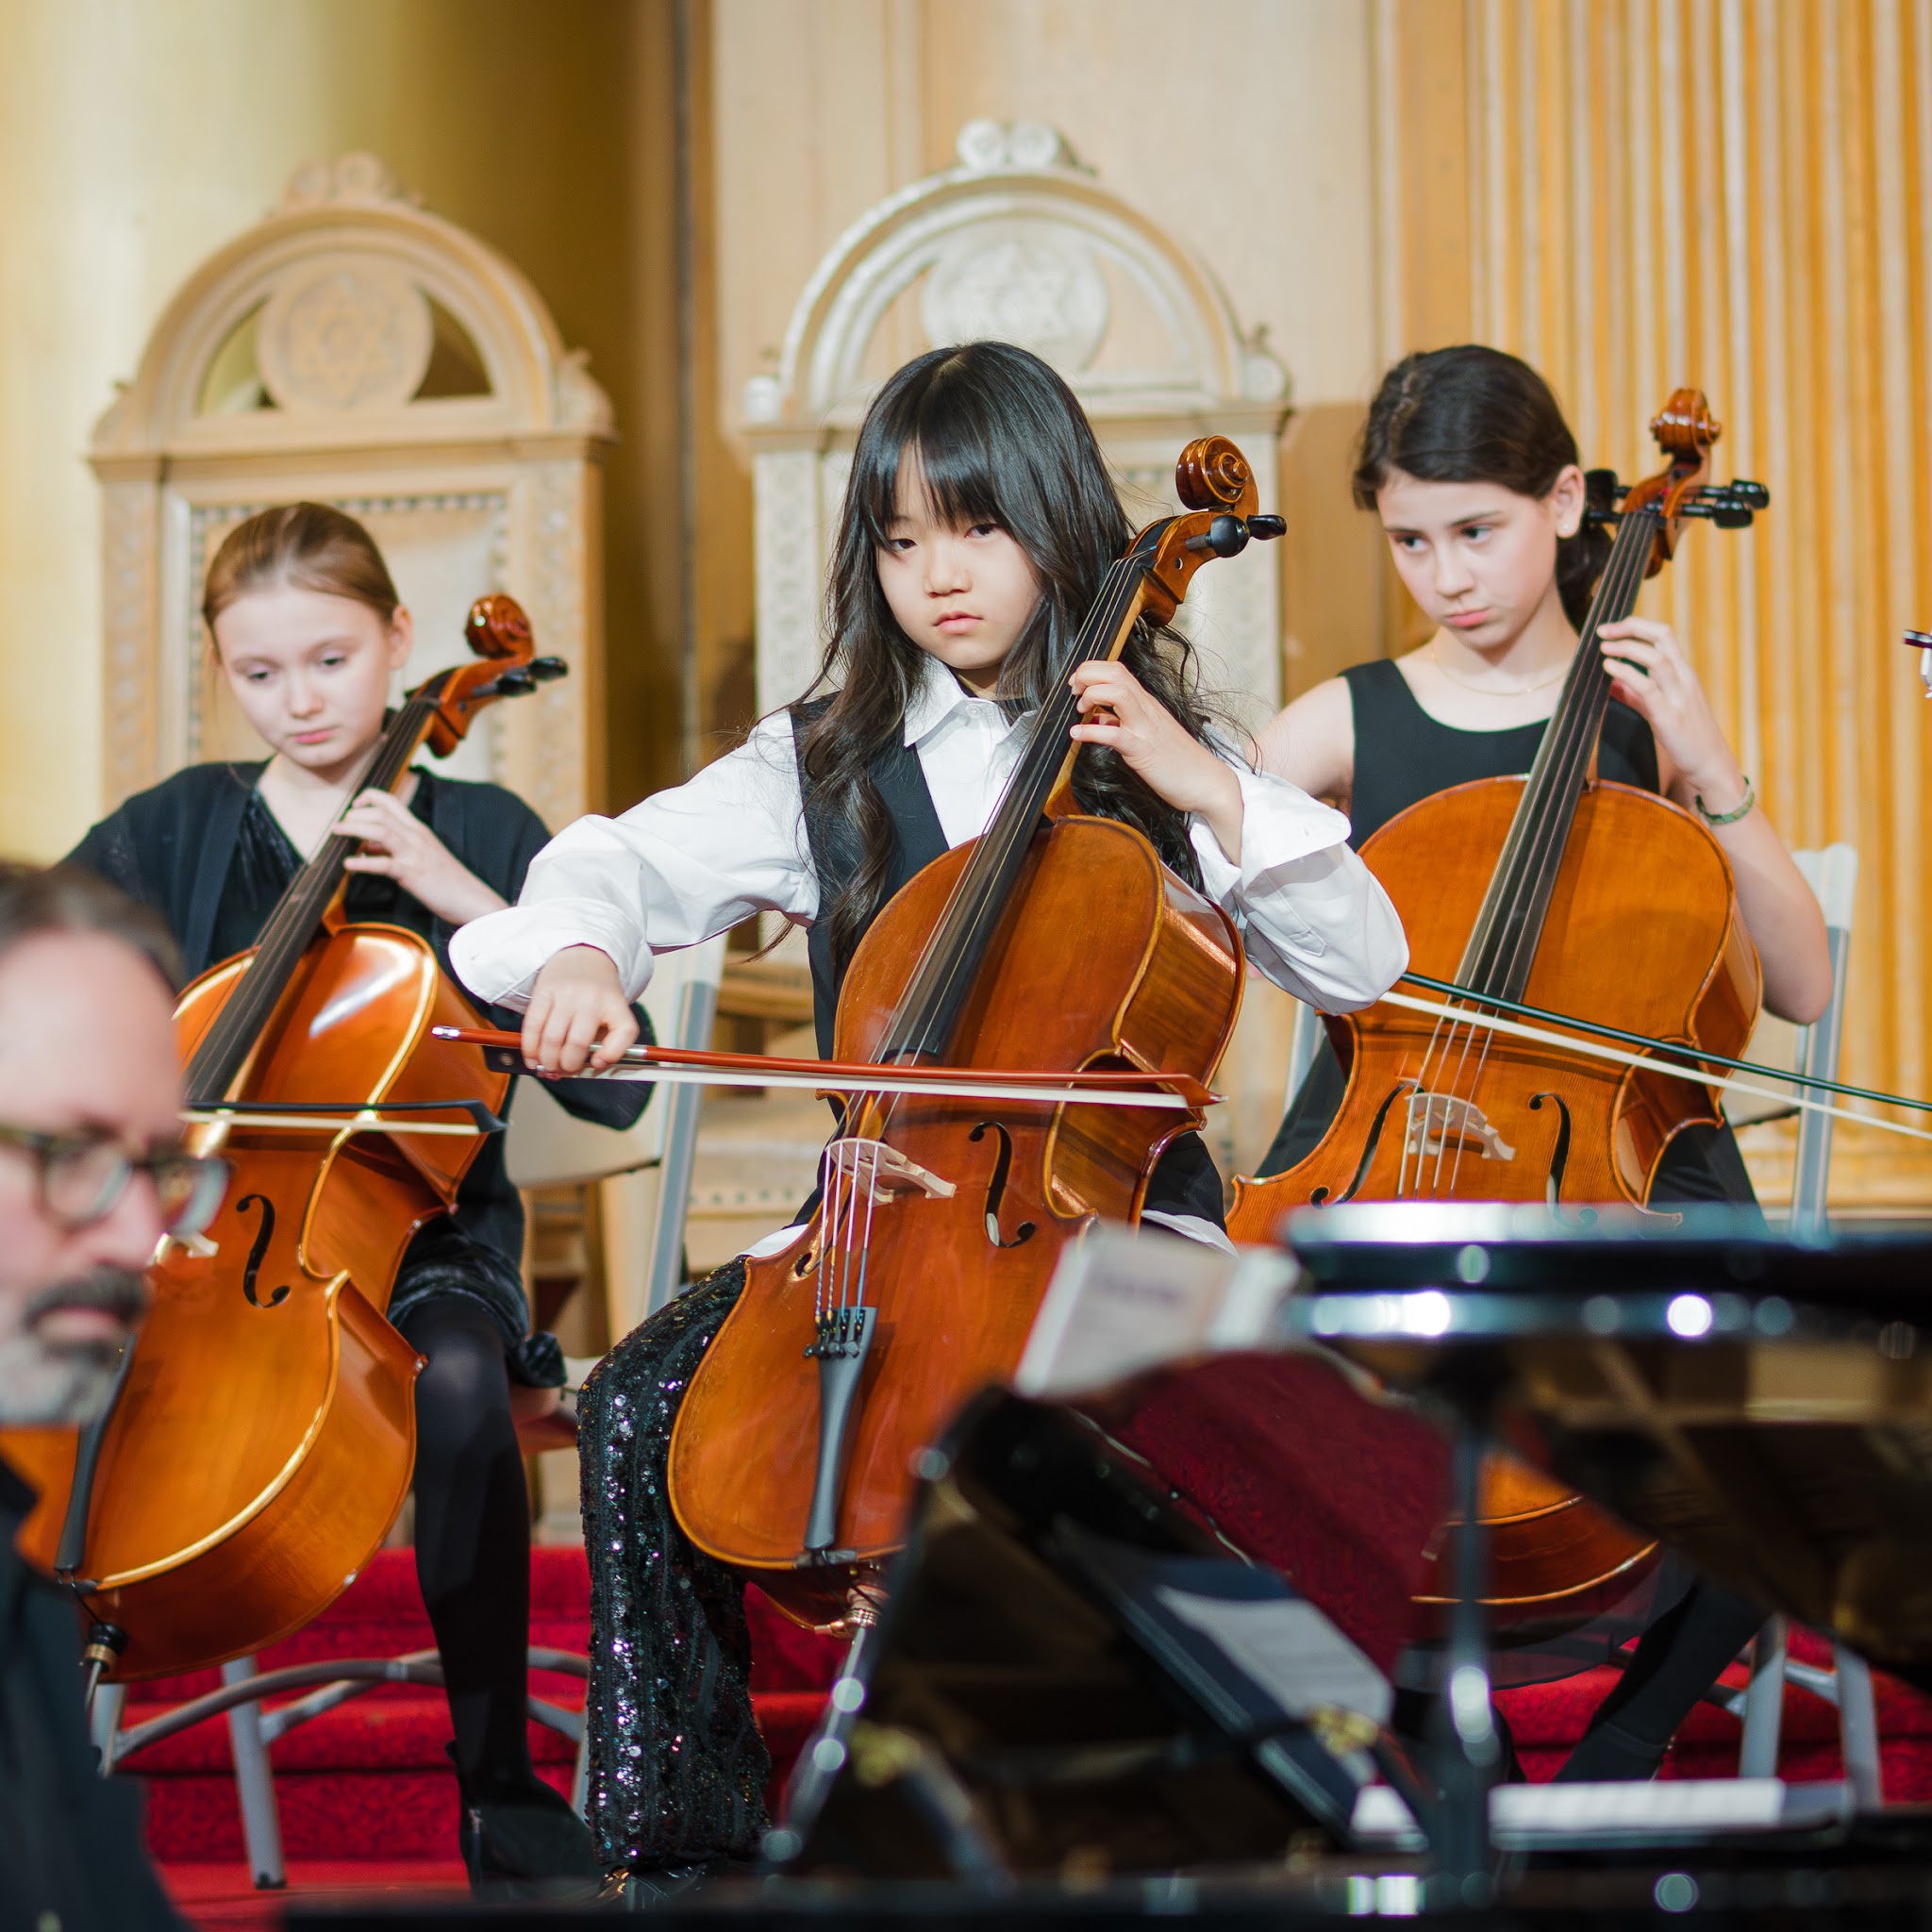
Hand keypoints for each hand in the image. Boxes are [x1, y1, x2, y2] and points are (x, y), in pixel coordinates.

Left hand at [338, 790, 506, 924]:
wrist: (471, 898)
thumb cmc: (448, 880)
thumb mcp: (422, 856)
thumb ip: (396, 847)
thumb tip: (368, 845)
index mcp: (419, 830)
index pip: (391, 802)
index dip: (368, 798)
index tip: (354, 806)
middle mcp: (416, 836)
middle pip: (381, 813)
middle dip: (355, 814)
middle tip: (340, 824)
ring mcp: (414, 853)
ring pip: (380, 830)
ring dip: (354, 828)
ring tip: (336, 832)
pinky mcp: (412, 873)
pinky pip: (383, 864)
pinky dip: (363, 863)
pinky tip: (349, 865)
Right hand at [522, 945, 637, 1073]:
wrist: (582, 957)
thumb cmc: (598, 995)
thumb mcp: (614, 1012)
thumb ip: (609, 1041)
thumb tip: (593, 1067)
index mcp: (615, 1004)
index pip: (624, 1031)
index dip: (611, 1055)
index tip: (597, 1063)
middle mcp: (591, 998)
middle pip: (577, 1043)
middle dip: (568, 1066)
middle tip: (564, 1070)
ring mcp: (566, 994)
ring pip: (551, 1038)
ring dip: (547, 1061)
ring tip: (548, 1067)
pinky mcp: (543, 991)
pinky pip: (532, 1025)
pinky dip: (530, 1048)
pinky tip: (532, 1058)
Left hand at [1067, 660, 1243, 860]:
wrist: (1207, 782)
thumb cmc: (1177, 761)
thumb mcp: (1145, 735)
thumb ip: (1119, 723)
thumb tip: (1095, 718)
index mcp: (1146, 704)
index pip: (1117, 670)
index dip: (1092, 671)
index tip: (1077, 686)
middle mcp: (1147, 709)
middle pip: (1116, 673)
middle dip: (1087, 675)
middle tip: (1074, 693)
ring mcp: (1146, 728)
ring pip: (1118, 693)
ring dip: (1092, 695)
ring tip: (1079, 710)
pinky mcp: (1144, 751)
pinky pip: (1116, 735)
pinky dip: (1092, 732)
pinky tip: (1077, 735)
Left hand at [1596, 618, 1746, 810]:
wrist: (1710, 765)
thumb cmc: (1686, 737)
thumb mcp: (1659, 709)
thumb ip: (1634, 694)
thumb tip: (1609, 682)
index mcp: (1682, 673)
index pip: (1663, 636)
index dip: (1636, 626)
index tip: (1611, 627)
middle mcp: (1684, 678)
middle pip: (1662, 636)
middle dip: (1631, 626)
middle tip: (1602, 629)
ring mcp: (1679, 696)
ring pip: (1656, 658)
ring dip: (1627, 648)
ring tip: (1603, 647)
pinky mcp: (1670, 717)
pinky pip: (1648, 688)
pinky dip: (1627, 674)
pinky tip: (1609, 669)